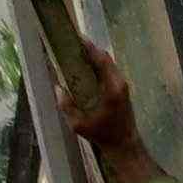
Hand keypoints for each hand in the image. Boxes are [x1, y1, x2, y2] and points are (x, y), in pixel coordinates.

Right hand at [51, 25, 140, 165]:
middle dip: (90, 49)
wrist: (124, 145)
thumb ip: (67, 106)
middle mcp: (120, 83)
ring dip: (95, 57)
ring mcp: (123, 86)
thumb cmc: (103, 135)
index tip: (77, 38)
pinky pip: (110, 72)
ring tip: (77, 53)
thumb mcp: (80, 125)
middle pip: (106, 58)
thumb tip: (57, 88)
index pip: (102, 60)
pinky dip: (98, 66)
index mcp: (113, 88)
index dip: (89, 47)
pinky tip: (86, 69)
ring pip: (109, 64)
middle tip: (72, 44)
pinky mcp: (122, 90)